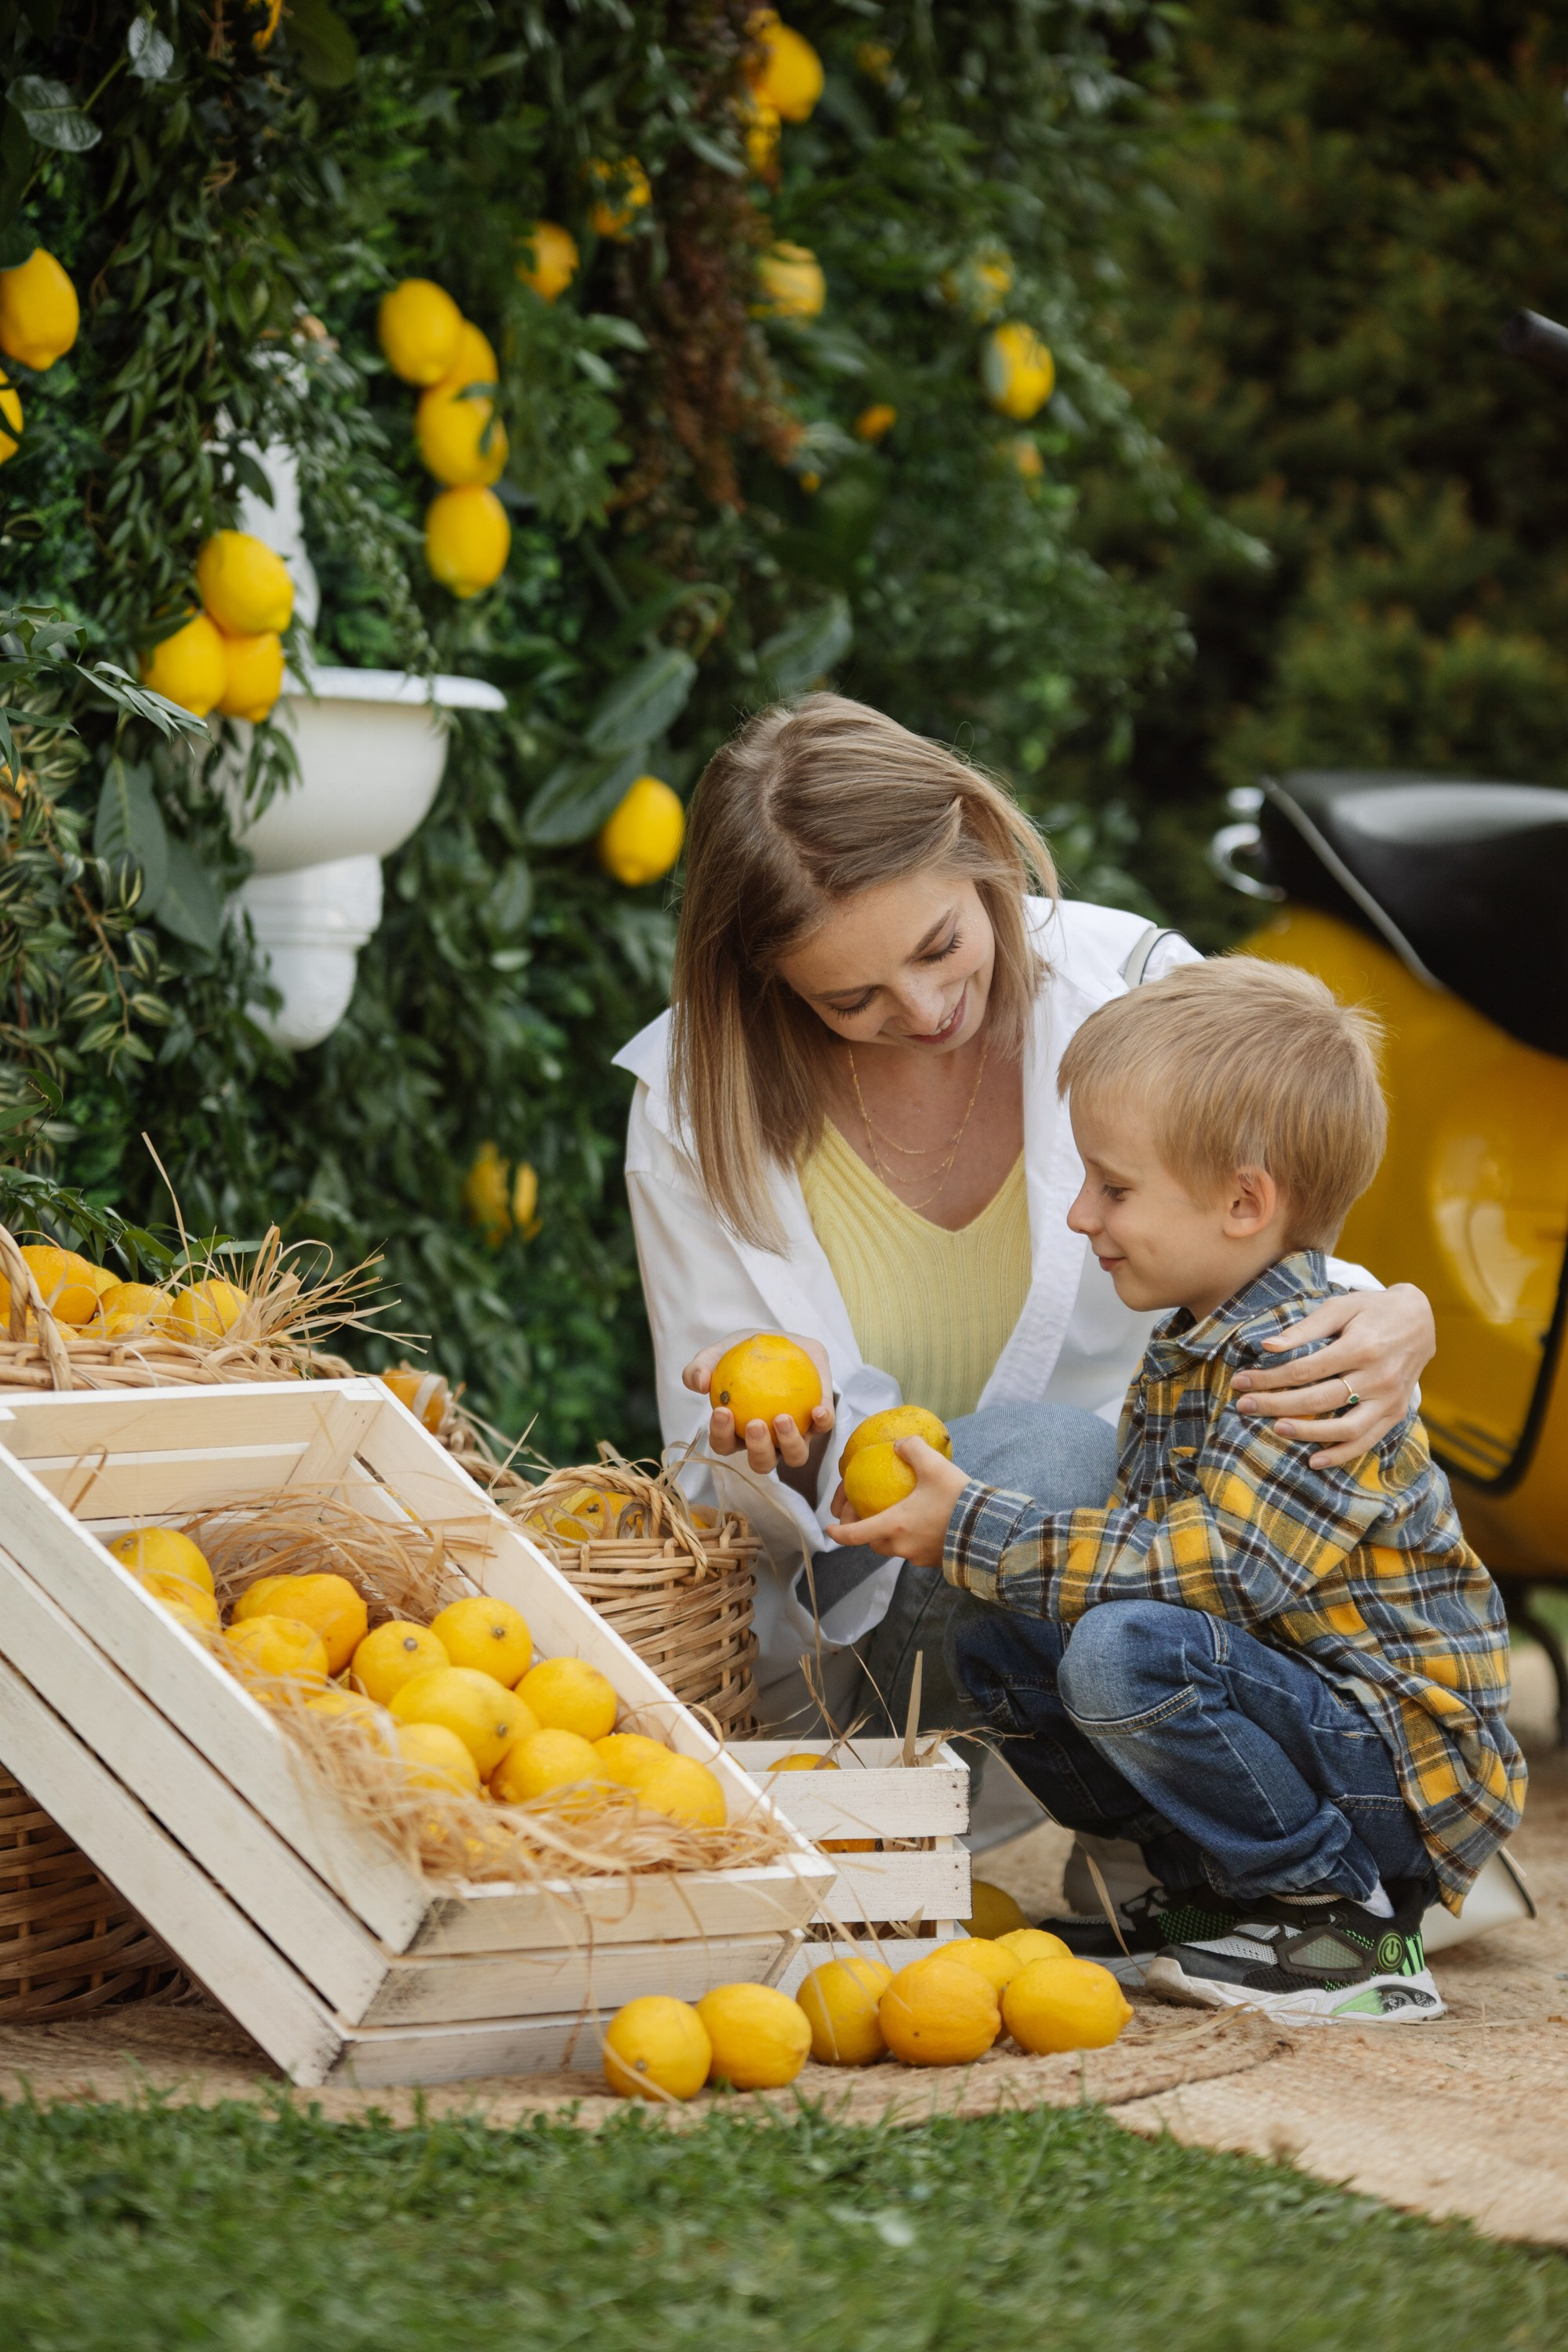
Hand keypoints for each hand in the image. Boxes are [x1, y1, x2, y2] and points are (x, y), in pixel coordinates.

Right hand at [682, 1330, 834, 1476]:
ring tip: (783, 1418)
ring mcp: (795, 1436)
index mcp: (739, 1431)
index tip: (722, 1412)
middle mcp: (768, 1442)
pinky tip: (817, 1409)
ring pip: (794, 1456)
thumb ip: (702, 1366)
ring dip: (789, 1443)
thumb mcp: (720, 1353)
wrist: (782, 1342)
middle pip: (761, 1462)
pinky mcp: (819, 1422)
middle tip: (755, 1424)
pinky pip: (823, 1427)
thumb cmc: (745, 1354)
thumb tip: (697, 1382)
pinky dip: (822, 1421)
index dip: (722, 1436)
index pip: (725, 1444)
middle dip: (758, 1450)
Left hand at [825, 1436, 968, 1569]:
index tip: (829, 1529)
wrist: (989, 1530)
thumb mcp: (934, 1466)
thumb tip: (900, 1444)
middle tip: (866, 1515)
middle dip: (865, 1532)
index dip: (838, 1533)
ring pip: (894, 1548)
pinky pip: (915, 1551)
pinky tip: (923, 1523)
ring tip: (896, 1517)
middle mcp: (902, 1546)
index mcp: (895, 1526)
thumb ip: (913, 1449)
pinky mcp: (935, 1560)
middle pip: (874, 1543)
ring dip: (889, 1536)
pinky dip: (911, 1539)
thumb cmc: (958, 1499)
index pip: (855, 1535)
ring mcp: (919, 1557)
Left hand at [1232, 1282, 1435, 1468]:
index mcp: (1362, 1347)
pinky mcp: (1396, 1413)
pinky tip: (1314, 1460)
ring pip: (1345, 1427)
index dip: (1270, 1378)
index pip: (1306, 1370)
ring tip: (1276, 1429)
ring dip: (1307, 1433)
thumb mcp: (1340, 1306)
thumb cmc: (1372, 1310)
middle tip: (1244, 1406)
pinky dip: (1341, 1454)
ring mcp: (1390, 1399)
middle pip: (1320, 1399)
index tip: (1241, 1382)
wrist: (1422, 1319)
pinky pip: (1367, 1441)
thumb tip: (1267, 1345)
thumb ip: (1305, 1328)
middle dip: (1277, 1405)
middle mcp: (1379, 1377)